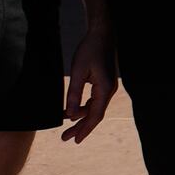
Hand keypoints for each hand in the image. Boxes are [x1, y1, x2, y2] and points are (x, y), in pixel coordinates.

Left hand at [61, 15, 117, 141]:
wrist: (102, 34)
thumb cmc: (90, 50)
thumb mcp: (78, 72)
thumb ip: (74, 94)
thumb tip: (70, 115)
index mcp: (104, 89)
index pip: (95, 115)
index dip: (85, 129)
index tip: (75, 141)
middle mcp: (109, 90)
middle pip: (95, 115)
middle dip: (81, 127)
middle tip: (65, 138)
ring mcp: (107, 87)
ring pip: (94, 108)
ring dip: (81, 118)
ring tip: (66, 126)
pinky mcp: (103, 82)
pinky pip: (94, 100)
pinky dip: (84, 107)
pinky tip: (73, 111)